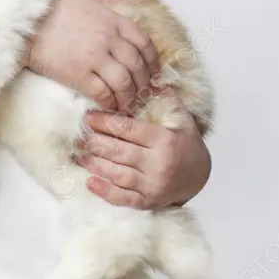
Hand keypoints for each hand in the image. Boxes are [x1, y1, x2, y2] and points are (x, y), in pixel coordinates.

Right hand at [26, 0, 160, 113]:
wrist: (25, 21)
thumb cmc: (52, 7)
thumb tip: (125, 3)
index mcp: (113, 20)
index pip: (144, 42)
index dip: (152, 60)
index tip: (153, 72)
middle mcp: (108, 39)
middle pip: (137, 65)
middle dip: (144, 83)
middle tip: (143, 93)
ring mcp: (94, 57)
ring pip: (124, 82)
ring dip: (129, 96)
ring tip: (127, 104)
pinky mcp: (78, 74)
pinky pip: (102, 92)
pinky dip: (110, 102)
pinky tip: (110, 106)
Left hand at [73, 90, 210, 207]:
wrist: (199, 175)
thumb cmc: (185, 143)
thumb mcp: (182, 118)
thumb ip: (165, 99)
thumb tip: (149, 77)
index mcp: (164, 140)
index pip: (128, 129)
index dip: (105, 122)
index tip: (89, 116)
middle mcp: (159, 164)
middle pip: (119, 151)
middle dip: (95, 142)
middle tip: (79, 134)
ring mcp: (153, 185)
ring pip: (118, 174)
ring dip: (95, 164)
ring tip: (80, 154)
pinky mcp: (149, 201)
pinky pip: (124, 198)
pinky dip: (106, 192)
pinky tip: (90, 182)